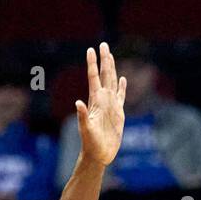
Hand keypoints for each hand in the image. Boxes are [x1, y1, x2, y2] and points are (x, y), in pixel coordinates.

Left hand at [75, 42, 126, 168]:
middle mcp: (103, 100)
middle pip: (104, 75)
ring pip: (112, 82)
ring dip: (112, 69)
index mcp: (95, 101)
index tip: (91, 49)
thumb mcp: (86, 129)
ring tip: (110, 56)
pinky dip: (122, 87)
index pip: (94, 78)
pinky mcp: (118, 114)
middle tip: (103, 44)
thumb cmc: (90, 144)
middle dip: (104, 60)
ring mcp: (111, 106)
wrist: (98, 155)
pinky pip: (121, 96)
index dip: (92, 64)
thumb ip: (83, 116)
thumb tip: (78, 102)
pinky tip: (123, 79)